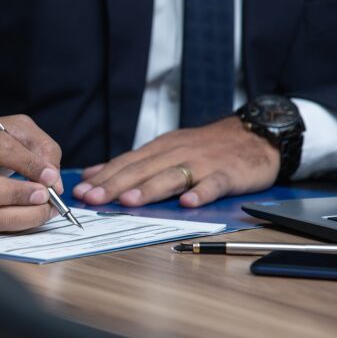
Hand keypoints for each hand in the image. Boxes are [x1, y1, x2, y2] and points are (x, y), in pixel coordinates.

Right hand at [0, 115, 63, 231]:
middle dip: (20, 196)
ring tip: (47, 209)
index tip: (51, 176)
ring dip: (25, 217)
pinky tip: (33, 215)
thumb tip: (54, 183)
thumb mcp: (15, 129)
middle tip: (46, 196)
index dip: (28, 164)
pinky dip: (19, 225)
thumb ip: (40, 148)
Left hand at [73, 116, 279, 207]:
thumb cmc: (207, 147)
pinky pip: (213, 183)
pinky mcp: (227, 173)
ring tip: (130, 200)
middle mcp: (177, 153)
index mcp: (160, 149)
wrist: (255, 134)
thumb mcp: (166, 149)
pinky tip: (189, 203)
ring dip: (150, 189)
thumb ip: (132, 163)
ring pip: (172, 176)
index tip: (82, 191)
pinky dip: (201, 192)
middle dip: (115, 184)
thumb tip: (93, 174)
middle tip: (94, 198)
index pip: (126, 163)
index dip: (104, 177)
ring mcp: (202, 163)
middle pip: (142, 170)